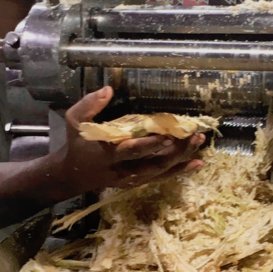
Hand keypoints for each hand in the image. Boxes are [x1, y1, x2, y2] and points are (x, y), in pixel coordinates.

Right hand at [57, 87, 204, 192]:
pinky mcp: (137, 182)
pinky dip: (180, 170)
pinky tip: (197, 162)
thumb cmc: (77, 143)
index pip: (131, 151)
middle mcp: (122, 169)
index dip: (149, 144)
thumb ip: (89, 105)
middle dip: (175, 151)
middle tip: (193, 135)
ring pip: (161, 171)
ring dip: (182, 158)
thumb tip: (108, 89)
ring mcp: (132, 179)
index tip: (167, 134)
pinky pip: (161, 177)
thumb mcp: (74, 121)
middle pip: (153, 163)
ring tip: (199, 142)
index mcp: (108, 154)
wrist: (72, 175)